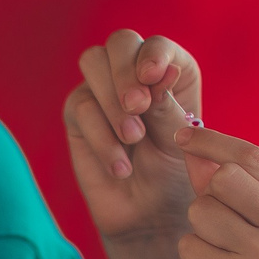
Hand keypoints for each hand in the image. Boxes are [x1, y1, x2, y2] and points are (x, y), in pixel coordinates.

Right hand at [64, 30, 212, 247]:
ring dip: (112, 100)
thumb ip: (167, 106)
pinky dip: (102, 138)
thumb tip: (163, 71)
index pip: (156, 45)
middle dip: (126, 72)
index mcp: (169, 69)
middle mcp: (134, 71)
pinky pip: (81, 107)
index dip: (152, 55)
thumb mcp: (179, 140)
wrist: (149, 215)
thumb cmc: (173, 174)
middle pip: (120, 43)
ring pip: (93, 63)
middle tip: (137, 106)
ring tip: (133, 138)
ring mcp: (102, 88)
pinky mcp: (78, 114)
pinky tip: (121, 167)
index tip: (153, 77)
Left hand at [172, 125, 258, 258]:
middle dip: (205, 199)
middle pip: (224, 178)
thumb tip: (193, 145)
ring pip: (202, 213)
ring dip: (199, 236)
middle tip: (217, 231)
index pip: (253, 156)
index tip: (181, 136)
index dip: (211, 141)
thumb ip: (235, 191)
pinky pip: (190, 247)